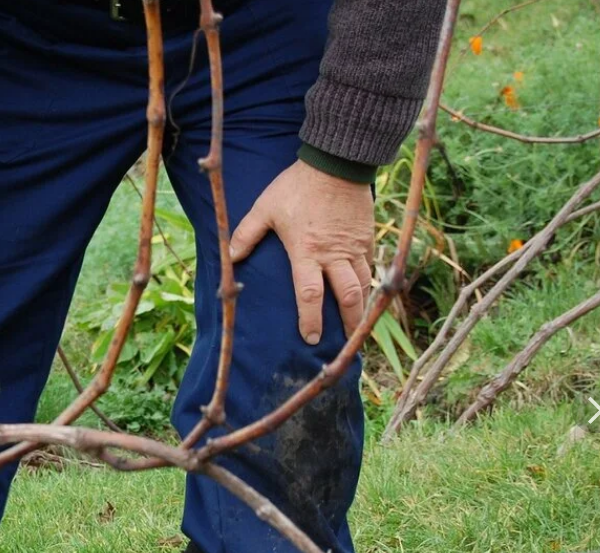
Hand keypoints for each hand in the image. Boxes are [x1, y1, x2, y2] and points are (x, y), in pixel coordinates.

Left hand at [230, 160, 374, 343]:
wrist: (336, 162)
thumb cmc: (297, 186)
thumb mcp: (265, 208)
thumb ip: (247, 234)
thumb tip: (229, 256)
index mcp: (307, 252)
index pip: (309, 295)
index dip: (310, 319)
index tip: (310, 338)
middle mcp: (334, 255)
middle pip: (347, 297)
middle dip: (348, 323)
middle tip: (346, 342)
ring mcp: (354, 246)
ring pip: (364, 284)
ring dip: (362, 307)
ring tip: (359, 324)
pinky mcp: (367, 237)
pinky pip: (370, 264)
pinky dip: (369, 281)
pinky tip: (366, 292)